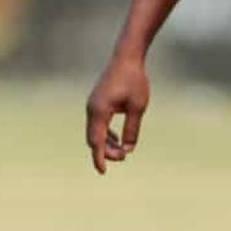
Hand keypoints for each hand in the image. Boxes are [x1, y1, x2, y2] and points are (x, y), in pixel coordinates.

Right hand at [85, 50, 149, 173]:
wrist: (127, 57)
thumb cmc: (134, 80)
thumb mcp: (138, 107)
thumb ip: (132, 129)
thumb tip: (128, 148)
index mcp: (99, 111)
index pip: (97, 141)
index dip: (100, 158)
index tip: (103, 172)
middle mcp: (92, 109)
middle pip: (94, 139)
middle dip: (106, 152)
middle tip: (124, 156)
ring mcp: (93, 105)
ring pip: (95, 132)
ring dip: (106, 144)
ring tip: (122, 151)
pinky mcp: (97, 102)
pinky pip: (97, 124)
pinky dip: (105, 134)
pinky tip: (116, 139)